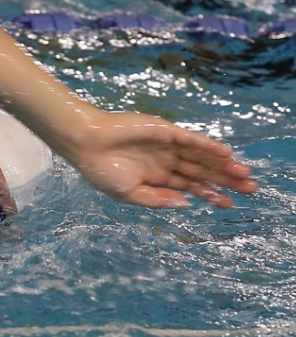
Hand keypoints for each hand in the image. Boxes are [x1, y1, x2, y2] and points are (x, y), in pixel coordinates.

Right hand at [66, 111, 257, 208]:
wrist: (85, 143)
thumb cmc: (100, 170)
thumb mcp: (128, 194)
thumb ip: (156, 199)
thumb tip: (186, 204)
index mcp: (155, 178)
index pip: (189, 187)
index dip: (209, 194)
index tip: (228, 203)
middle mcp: (165, 162)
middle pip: (201, 172)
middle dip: (224, 180)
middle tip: (251, 188)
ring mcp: (166, 146)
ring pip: (201, 157)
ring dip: (222, 165)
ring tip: (245, 174)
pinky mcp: (165, 132)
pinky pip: (192, 140)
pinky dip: (208, 146)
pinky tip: (225, 154)